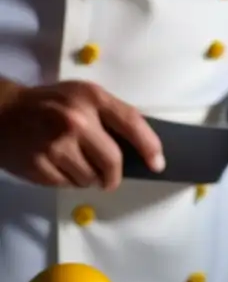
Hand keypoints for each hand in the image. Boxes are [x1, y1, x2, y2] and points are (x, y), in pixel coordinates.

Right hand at [0, 79, 163, 189]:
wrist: (1, 112)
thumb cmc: (50, 104)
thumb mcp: (82, 96)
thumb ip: (110, 115)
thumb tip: (144, 148)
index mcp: (91, 98)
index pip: (132, 123)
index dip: (149, 146)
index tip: (158, 164)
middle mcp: (75, 120)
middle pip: (113, 162)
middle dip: (113, 176)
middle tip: (109, 179)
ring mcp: (55, 144)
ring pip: (90, 178)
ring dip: (88, 178)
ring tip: (73, 163)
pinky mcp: (39, 164)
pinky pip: (68, 184)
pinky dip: (68, 180)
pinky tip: (56, 164)